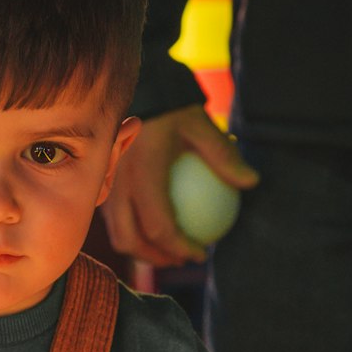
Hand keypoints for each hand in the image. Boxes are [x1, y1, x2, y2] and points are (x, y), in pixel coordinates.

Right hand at [102, 105, 259, 267]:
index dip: (179, 248)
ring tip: (167, 250)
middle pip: (131, 240)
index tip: (201, 254)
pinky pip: (114, 219)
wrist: (135, 90)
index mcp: (141, 174)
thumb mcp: (200, 124)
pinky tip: (153, 227)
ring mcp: (104, 187)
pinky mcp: (100, 185)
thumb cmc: (170, 107)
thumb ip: (223, 155)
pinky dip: (133, 230)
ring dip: (141, 250)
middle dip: (156, 259)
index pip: (158, 227)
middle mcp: (116, 185)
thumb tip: (251, 182)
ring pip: (118, 233)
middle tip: (182, 260)